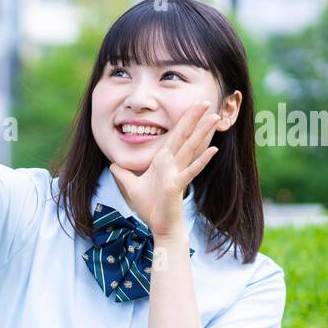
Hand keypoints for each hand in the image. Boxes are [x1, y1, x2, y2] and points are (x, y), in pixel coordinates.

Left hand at [109, 101, 219, 238]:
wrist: (160, 226)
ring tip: (215, 118)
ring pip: (191, 149)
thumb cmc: (151, 207)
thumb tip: (112, 165)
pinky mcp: (177, 186)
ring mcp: (177, 173)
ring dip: (202, 133)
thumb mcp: (131, 186)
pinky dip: (201, 160)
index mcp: (163, 161)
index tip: (192, 105)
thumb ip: (123, 174)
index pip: (174, 136)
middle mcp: (172, 164)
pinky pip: (190, 171)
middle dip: (194, 118)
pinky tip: (213, 149)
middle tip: (207, 101)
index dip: (182, 120)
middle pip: (185, 136)